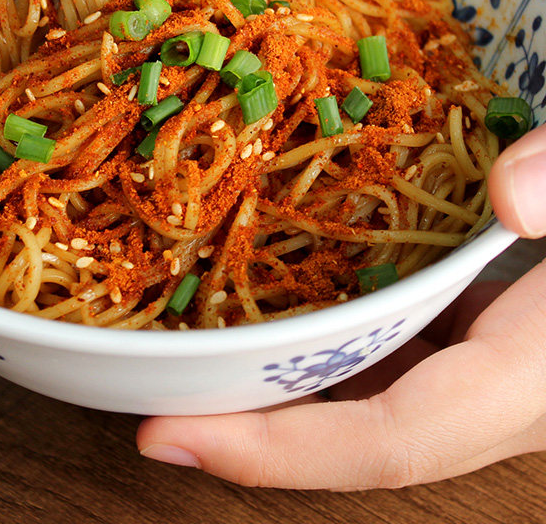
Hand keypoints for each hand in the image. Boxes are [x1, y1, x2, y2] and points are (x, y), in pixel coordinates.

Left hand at [138, 123, 545, 488]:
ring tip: (176, 361)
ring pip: (354, 399)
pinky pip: (368, 353)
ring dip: (266, 394)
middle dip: (247, 436)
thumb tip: (511, 197)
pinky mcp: (453, 327)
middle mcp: (487, 385)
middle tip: (145, 403)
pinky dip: (304, 348)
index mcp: (529, 369)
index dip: (280, 455)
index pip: (394, 441)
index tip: (164, 437)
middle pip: (349, 436)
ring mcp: (466, 359)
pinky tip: (254, 313)